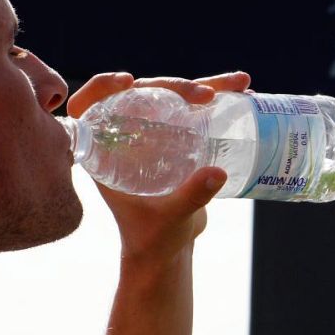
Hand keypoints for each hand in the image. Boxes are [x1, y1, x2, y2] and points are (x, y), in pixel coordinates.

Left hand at [66, 71, 252, 268]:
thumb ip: (189, 198)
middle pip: (142, 95)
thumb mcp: (168, 219)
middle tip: (205, 94)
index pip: (90, 108)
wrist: (168, 252)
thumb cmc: (153, 240)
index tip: (127, 81)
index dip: (101, 87)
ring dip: (205, 85)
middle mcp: (127, 138)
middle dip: (175, 86)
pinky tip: (244, 93)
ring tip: (240, 82)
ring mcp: (154, 136)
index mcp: (105, 153)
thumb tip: (217, 173)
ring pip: (173, 98)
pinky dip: (220, 101)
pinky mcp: (178, 140)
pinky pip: (194, 112)